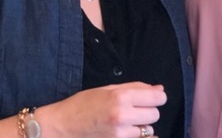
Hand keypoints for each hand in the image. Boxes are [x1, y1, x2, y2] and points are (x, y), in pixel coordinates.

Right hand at [49, 82, 166, 136]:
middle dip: (148, 111)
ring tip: (126, 121)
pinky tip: (126, 131)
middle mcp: (122, 117)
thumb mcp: (108, 89)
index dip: (157, 97)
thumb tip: (159, 89)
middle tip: (135, 109)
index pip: (156, 98)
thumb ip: (136, 88)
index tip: (153, 98)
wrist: (62, 128)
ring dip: (142, 125)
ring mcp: (120, 135)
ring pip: (148, 130)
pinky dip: (136, 136)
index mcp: (120, 97)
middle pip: (154, 115)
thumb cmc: (83, 104)